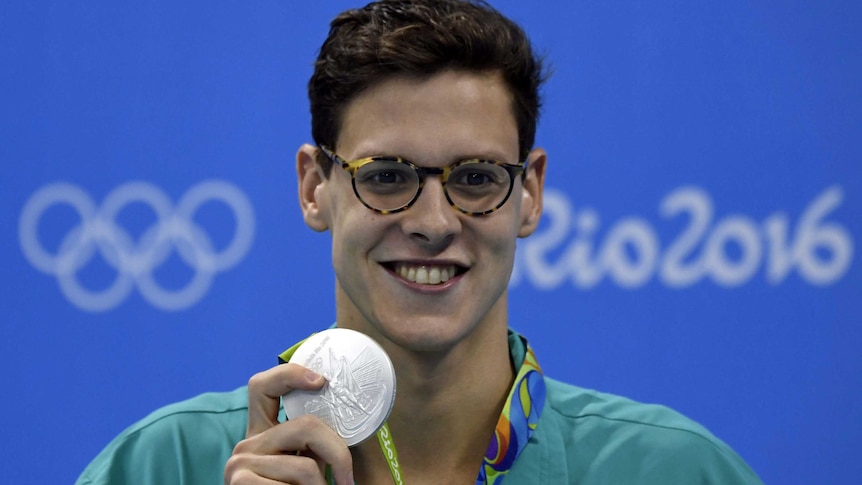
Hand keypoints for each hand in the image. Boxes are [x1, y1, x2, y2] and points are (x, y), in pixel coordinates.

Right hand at [224, 363, 353, 484]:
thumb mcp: (303, 470)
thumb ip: (310, 447)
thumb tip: (348, 416)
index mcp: (261, 435)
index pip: (263, 386)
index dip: (291, 374)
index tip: (322, 382)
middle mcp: (246, 444)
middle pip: (305, 425)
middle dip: (338, 453)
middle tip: (348, 480)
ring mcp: (239, 463)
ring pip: (305, 463)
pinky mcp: (240, 482)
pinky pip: (298, 479)